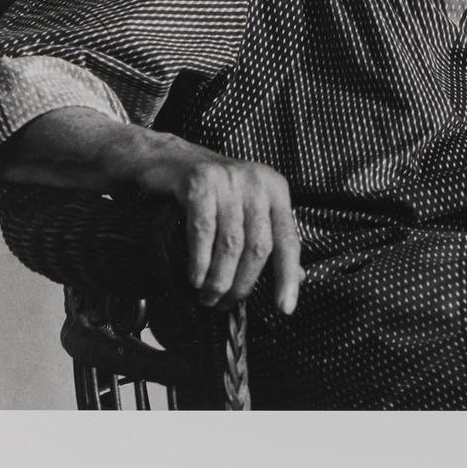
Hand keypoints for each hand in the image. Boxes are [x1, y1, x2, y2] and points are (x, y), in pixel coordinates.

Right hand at [144, 141, 302, 312]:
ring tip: (208, 298)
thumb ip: (270, 239)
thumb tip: (299, 278)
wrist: (167, 159)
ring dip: (219, 280)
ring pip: (231, 244)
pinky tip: (194, 278)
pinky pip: (203, 232)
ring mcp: (228, 180)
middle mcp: (256, 182)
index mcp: (275, 189)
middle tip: (224, 305)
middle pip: (258, 247)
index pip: (288, 239)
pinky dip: (200, 261)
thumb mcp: (246, 209)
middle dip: (242, 285)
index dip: (287, 276)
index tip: (285, 308)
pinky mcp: (199, 182)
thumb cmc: (211, 191)